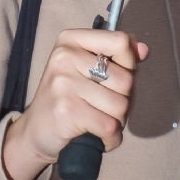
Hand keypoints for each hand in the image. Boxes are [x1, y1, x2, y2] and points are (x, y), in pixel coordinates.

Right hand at [2, 28, 147, 179]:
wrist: (35, 132)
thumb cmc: (67, 99)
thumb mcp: (88, 70)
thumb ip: (117, 57)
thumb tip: (144, 50)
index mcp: (71, 40)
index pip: (120, 41)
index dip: (129, 64)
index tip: (115, 78)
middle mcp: (65, 57)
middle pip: (126, 79)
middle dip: (123, 100)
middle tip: (101, 106)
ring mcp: (64, 83)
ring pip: (121, 106)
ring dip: (117, 121)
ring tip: (97, 121)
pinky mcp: (67, 110)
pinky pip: (110, 126)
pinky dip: (110, 138)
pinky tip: (97, 136)